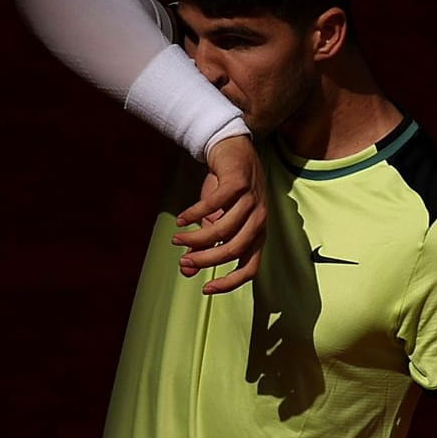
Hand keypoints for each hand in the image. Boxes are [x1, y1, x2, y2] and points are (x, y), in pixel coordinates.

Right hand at [172, 134, 266, 294]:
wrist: (231, 148)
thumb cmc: (225, 190)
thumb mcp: (214, 221)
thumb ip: (203, 247)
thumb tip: (186, 271)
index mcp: (258, 234)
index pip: (250, 268)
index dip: (230, 283)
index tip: (206, 289)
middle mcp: (259, 219)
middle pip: (234, 250)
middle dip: (206, 259)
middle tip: (183, 260)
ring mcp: (252, 200)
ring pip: (223, 229)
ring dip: (196, 238)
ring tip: (177, 238)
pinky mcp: (238, 182)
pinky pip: (214, 205)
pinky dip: (194, 214)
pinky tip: (181, 219)